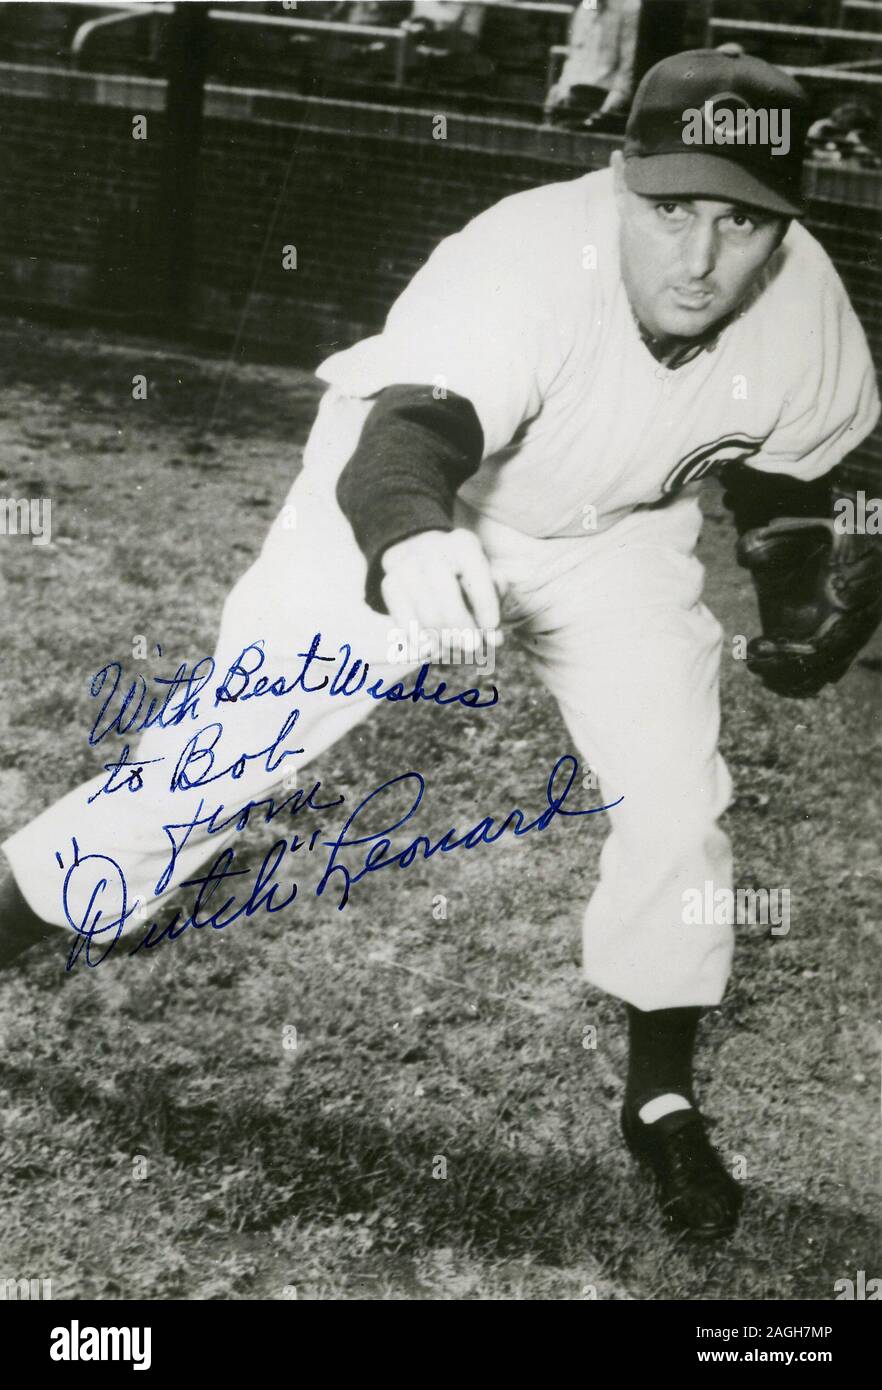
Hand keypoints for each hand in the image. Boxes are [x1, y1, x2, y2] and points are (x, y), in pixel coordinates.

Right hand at [381, 529, 501, 652]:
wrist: (425, 562)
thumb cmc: (466, 579)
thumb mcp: (486, 584)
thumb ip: (494, 610)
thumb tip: (495, 641)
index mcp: (463, 544)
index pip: (475, 571)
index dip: (485, 602)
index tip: (492, 627)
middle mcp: (432, 548)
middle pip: (446, 591)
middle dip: (461, 624)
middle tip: (472, 647)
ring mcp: (407, 564)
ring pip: (425, 610)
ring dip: (442, 638)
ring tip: (454, 650)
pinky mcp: (390, 583)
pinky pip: (403, 618)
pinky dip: (418, 639)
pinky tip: (430, 649)